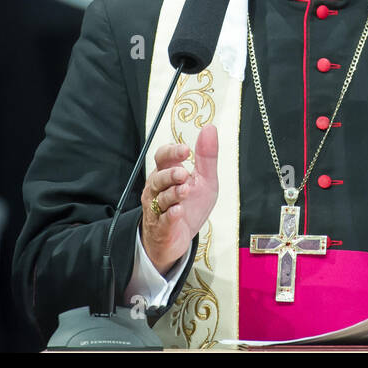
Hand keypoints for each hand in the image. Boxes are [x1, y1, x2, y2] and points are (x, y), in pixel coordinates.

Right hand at [140, 124, 217, 272]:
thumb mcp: (204, 180)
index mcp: (167, 173)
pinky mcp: (162, 228)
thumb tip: (210, 128)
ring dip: (172, 193)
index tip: (186, 150)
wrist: (179, 239)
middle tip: (183, 173)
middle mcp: (158, 189)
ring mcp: (158, 209)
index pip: (162, 157)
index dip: (171, 152)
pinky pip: (163, 220)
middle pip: (158, 177)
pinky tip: (178, 211)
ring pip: (160, 198)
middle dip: (170, 174)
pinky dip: (170, 216)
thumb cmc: (189, 206)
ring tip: (185, 190)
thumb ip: (206, 156)